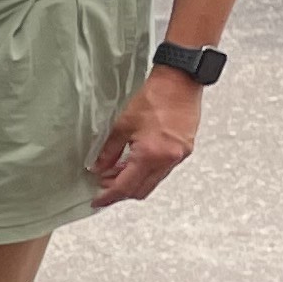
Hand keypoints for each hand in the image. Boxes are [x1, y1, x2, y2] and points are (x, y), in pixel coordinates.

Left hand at [89, 66, 201, 205]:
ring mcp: (179, 155)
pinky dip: (147, 171)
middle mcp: (168, 159)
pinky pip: (163, 170)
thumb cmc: (155, 97)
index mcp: (151, 155)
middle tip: (103, 185)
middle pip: (141, 190)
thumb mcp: (122, 125)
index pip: (125, 187)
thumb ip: (108, 151)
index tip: (97, 201)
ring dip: (134, 180)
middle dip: (121, 191)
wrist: (180, 80)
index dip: (108, 196)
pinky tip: (134, 161)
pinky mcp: (185, 149)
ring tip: (116, 171)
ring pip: (153, 181)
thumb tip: (98, 168)